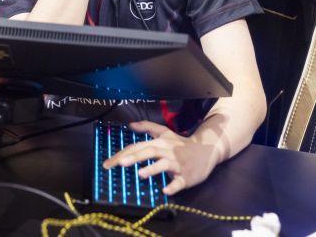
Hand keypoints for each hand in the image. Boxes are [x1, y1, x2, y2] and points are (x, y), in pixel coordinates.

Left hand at [102, 121, 220, 195]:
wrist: (206, 150)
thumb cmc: (181, 144)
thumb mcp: (164, 133)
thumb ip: (147, 127)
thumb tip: (130, 125)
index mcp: (159, 143)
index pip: (138, 147)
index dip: (123, 153)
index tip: (108, 162)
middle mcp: (167, 152)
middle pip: (149, 152)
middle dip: (134, 157)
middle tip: (119, 164)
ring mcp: (177, 164)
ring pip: (164, 165)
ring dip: (153, 169)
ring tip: (140, 174)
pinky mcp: (186, 176)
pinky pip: (179, 182)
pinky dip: (173, 186)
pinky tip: (165, 190)